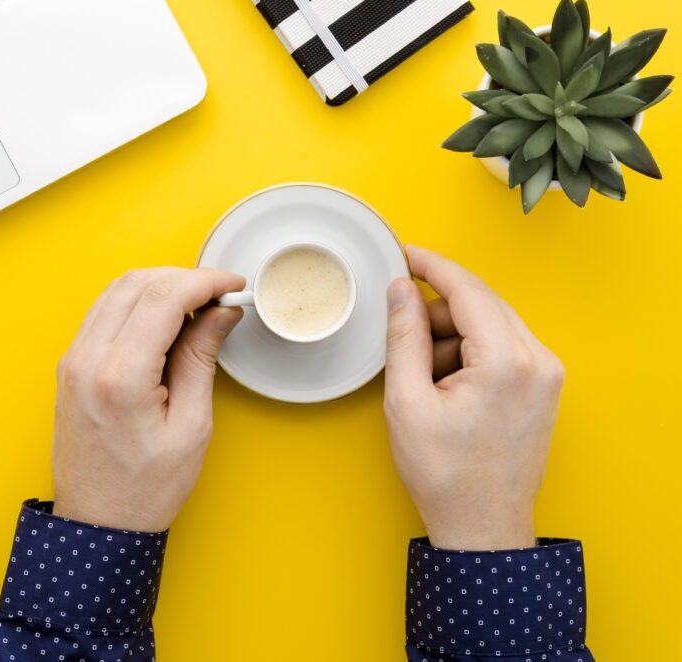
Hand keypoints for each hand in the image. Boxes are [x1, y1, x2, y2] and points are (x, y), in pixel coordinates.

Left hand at [51, 267, 244, 531]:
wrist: (96, 524)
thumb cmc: (143, 490)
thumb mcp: (190, 427)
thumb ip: (201, 359)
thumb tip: (220, 314)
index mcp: (119, 377)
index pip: (163, 297)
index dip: (204, 281)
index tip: (232, 285)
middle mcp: (87, 361)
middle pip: (137, 284)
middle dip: (184, 278)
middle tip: (220, 295)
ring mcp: (73, 362)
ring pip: (116, 291)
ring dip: (159, 287)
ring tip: (197, 307)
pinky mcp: (70, 367)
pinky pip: (103, 312)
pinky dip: (137, 303)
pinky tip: (166, 321)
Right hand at [383, 246, 564, 550]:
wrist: (482, 526)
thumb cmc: (446, 474)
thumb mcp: (407, 401)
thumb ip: (404, 336)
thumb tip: (402, 291)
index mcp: (507, 361)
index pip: (468, 289)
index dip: (431, 266)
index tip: (404, 254)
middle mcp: (538, 360)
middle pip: (481, 303)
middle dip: (437, 310)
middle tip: (401, 331)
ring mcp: (547, 374)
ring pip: (491, 323)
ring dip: (453, 335)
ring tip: (424, 379)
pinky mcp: (544, 387)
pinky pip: (503, 346)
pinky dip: (470, 353)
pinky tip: (445, 384)